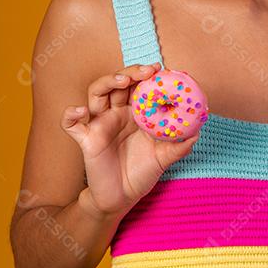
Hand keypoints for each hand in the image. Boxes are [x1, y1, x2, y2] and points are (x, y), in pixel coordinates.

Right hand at [61, 63, 199, 219]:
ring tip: (122, 80)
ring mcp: (99, 124)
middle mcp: (115, 113)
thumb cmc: (141, 173)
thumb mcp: (163, 158)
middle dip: (131, 72)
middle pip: (117, 83)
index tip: (160, 69)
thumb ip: (179, 146)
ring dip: (107, 82)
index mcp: (134, 113)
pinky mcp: (86, 139)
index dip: (147, 75)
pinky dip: (71, 114)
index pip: (138, 86)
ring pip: (96, 93)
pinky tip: (81, 110)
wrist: (121, 198)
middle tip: (146, 71)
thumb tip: (197, 132)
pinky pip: (70, 123)